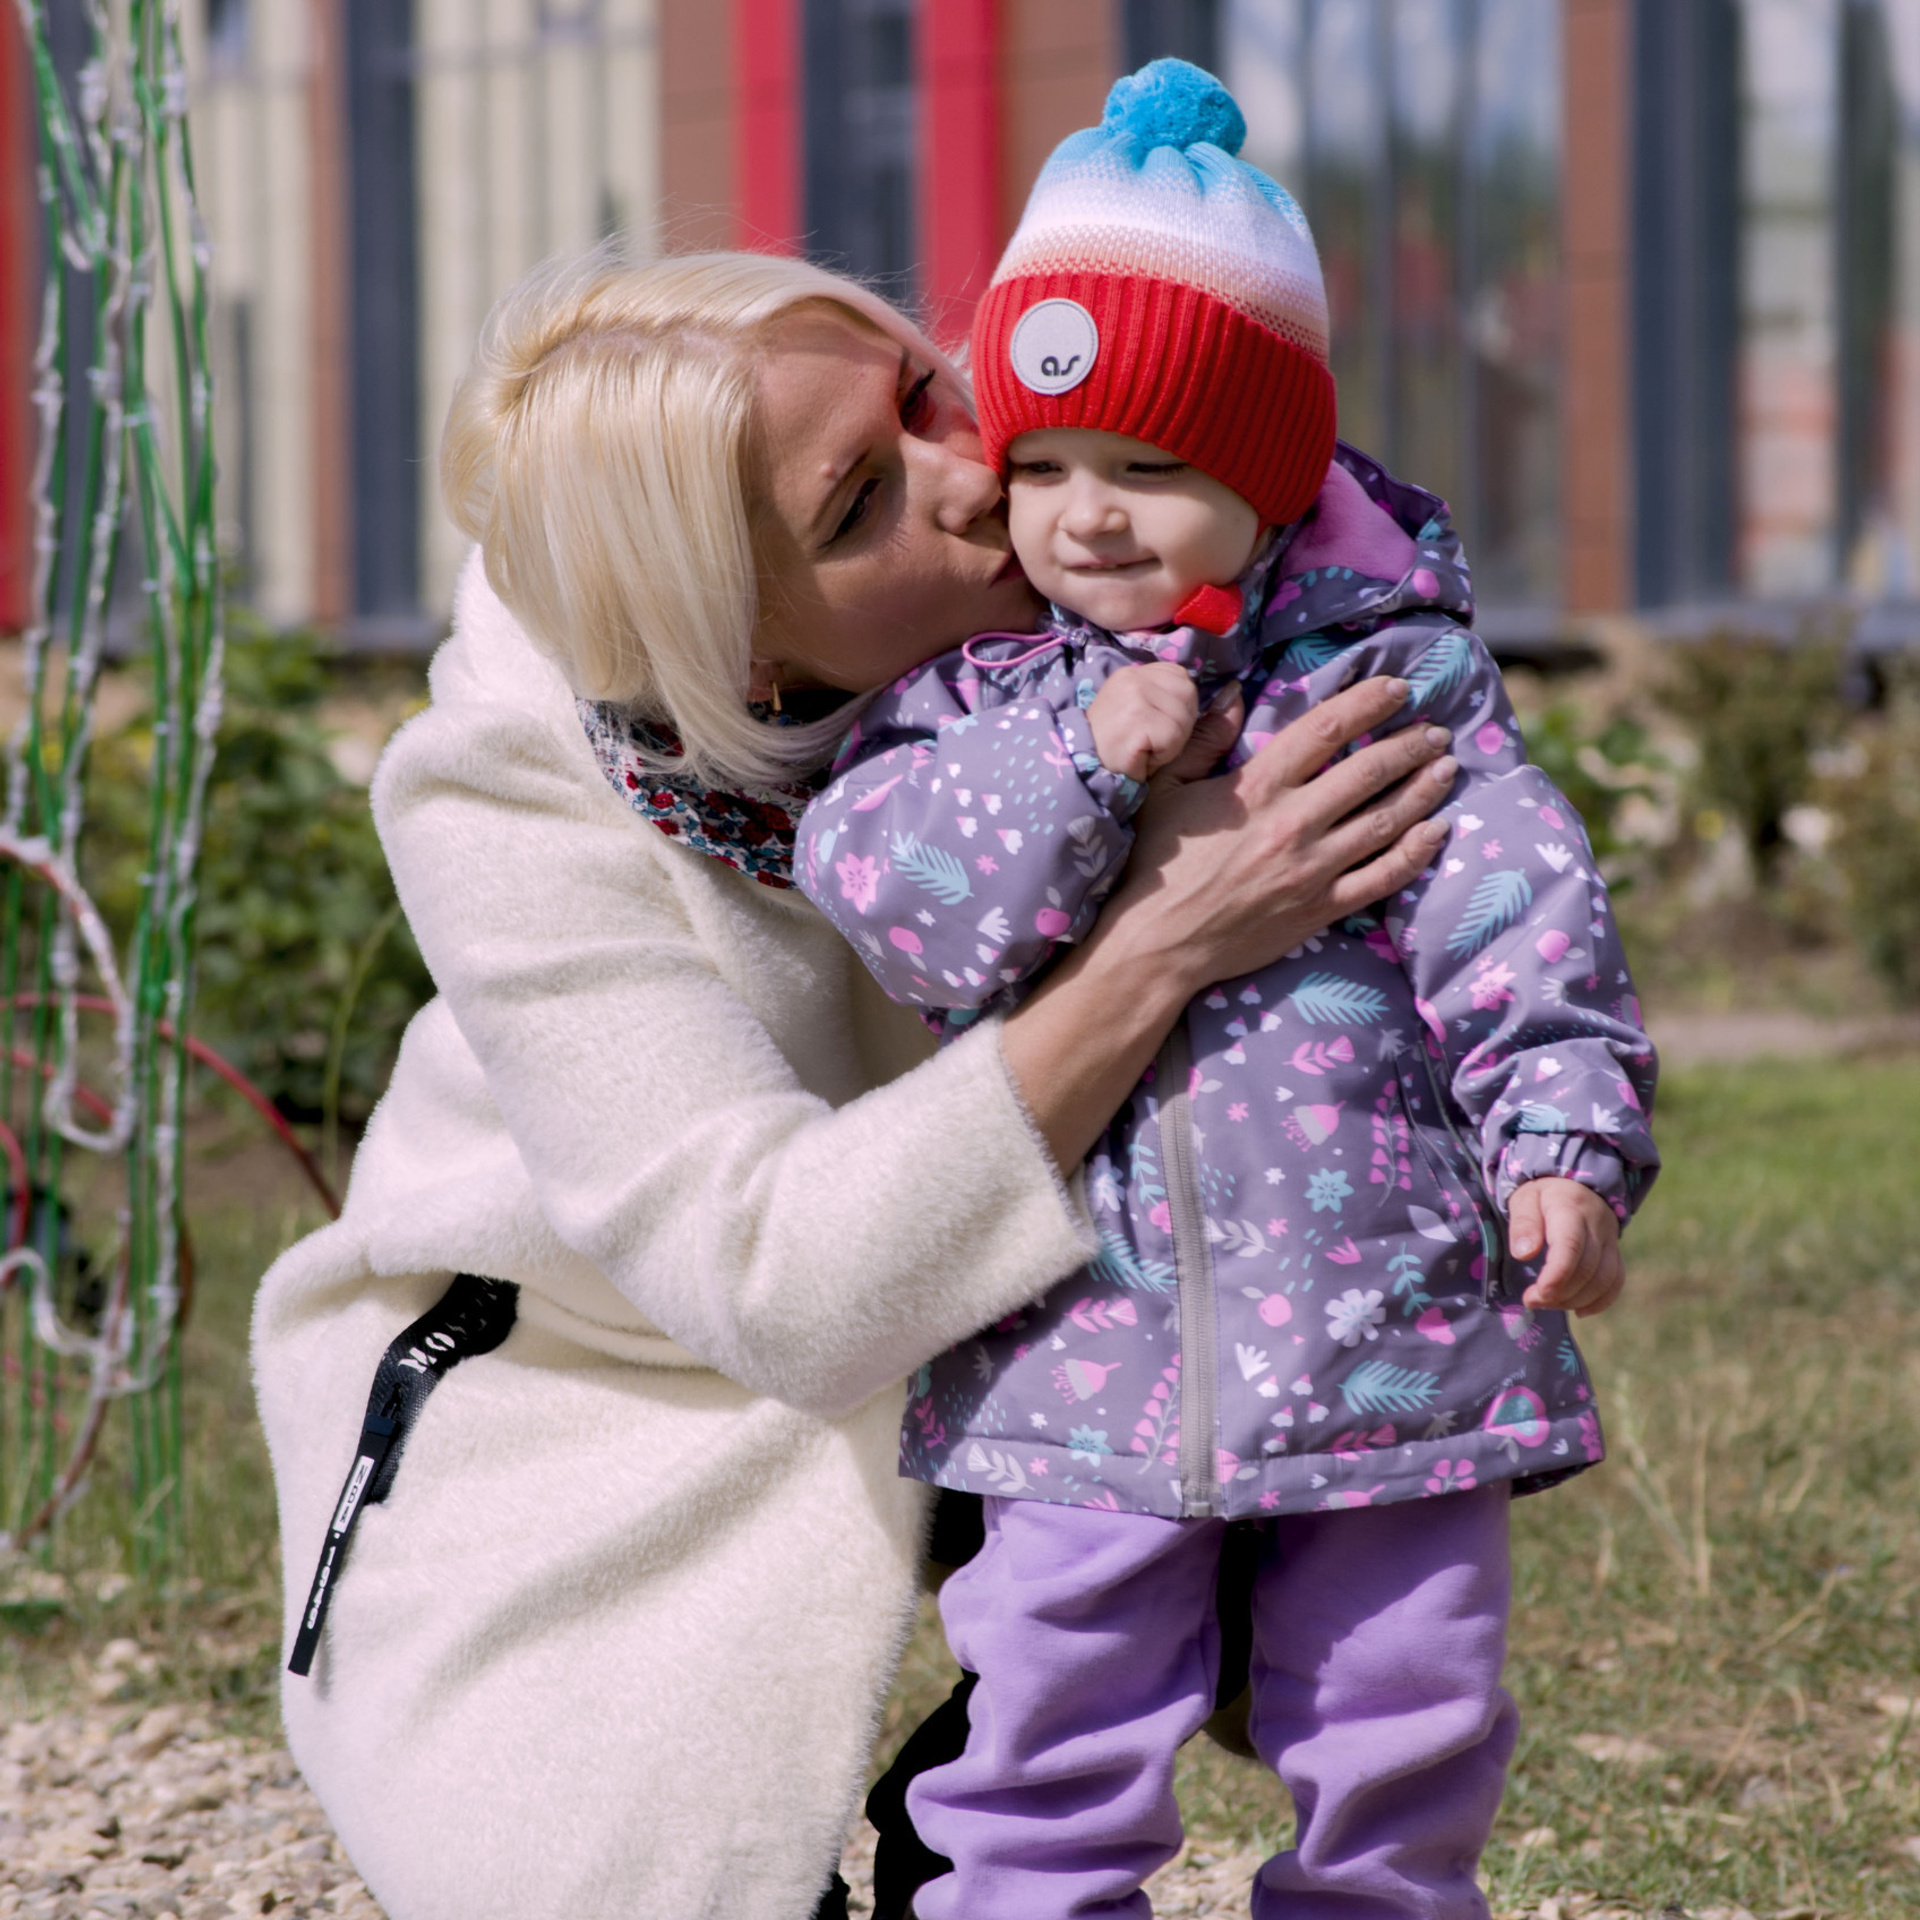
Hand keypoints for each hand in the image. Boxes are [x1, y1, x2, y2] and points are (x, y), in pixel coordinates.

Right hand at [1087, 663, 1200, 781]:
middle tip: (1150, 742)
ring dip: (1172, 743)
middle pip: (1187, 694)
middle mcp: (1132, 677)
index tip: (1152, 727)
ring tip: (1144, 750)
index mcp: (1134, 674)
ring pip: (1184, 717)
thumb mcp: (1152, 721)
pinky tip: (1141, 757)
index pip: (1180, 678)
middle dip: (1179, 725)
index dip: (1177, 708)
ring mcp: (1132, 694)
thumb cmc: (1120, 753)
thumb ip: (1188, 705)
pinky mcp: (1135, 717)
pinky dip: (1164, 754)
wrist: (1084, 775)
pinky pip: (1173, 736)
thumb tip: (1236, 691)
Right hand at [1108, 675, 1456, 990]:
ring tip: (1446, 769)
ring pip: (1385, 822)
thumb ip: (1203, 738)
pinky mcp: (1320, 908)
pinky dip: (1415, 853)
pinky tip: (1436, 831)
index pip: (1326, 728)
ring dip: (1423, 791)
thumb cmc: (1159, 863)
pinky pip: (1381, 878)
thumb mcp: (1166, 788)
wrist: (1159, 943)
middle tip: (1436, 732)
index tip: (1399, 688)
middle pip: (1369, 772)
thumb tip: (1232, 692)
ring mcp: (1311, 869)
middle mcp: (1292, 823)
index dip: (1369, 702)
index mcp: (1256, 787)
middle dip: (1410, 745)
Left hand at [1511, 1176, 1623, 1316]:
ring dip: (1575, 1300)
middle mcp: (1597, 1224)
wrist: (1575, 1185)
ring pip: (1604, 1279)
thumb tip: (1523, 1253)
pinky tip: (1578, 1310)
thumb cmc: (1542, 1196)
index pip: (1571, 1245)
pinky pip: (1616, 1282)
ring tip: (1547, 1303)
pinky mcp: (1615, 1253)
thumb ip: (1523, 1224)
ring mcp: (1611, 1240)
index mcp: (1570, 1207)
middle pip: (1587, 1268)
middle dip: (1559, 1293)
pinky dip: (1599, 1302)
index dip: (1557, 1274)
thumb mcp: (1524, 1199)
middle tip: (1531, 1300)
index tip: (1537, 1294)